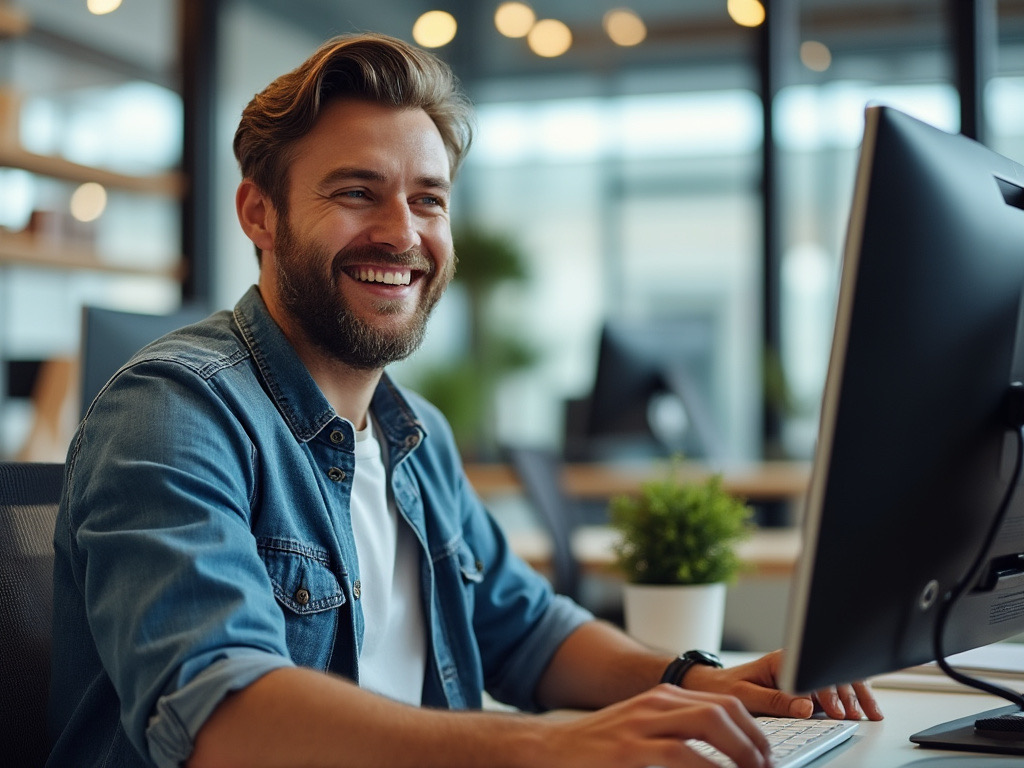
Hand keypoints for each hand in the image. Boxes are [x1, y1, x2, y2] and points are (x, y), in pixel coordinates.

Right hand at [539, 684, 772, 767]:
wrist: (551, 748)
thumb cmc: (600, 747)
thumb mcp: (643, 730)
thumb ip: (679, 734)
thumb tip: (726, 756)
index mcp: (664, 697)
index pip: (724, 702)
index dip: (753, 730)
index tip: (766, 756)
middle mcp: (656, 703)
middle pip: (723, 709)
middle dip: (754, 741)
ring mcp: (642, 724)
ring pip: (708, 724)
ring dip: (740, 753)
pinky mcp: (629, 750)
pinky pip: (681, 754)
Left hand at [681, 649, 883, 721]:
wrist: (714, 685)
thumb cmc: (726, 687)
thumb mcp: (745, 695)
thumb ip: (775, 701)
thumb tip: (806, 707)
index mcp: (781, 660)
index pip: (812, 672)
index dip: (827, 692)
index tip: (836, 711)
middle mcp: (796, 663)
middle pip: (831, 672)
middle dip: (849, 693)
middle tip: (858, 714)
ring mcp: (804, 674)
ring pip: (838, 679)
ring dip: (856, 694)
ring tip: (869, 713)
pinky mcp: (806, 686)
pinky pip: (834, 688)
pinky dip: (852, 696)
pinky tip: (865, 707)